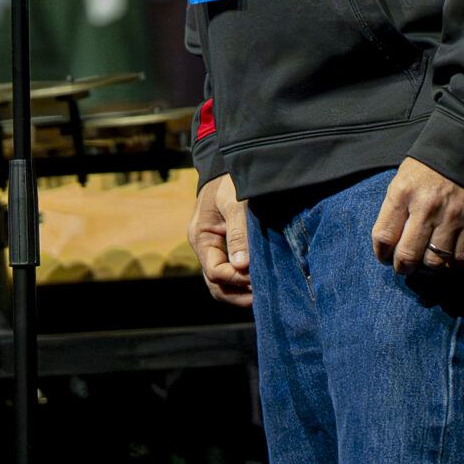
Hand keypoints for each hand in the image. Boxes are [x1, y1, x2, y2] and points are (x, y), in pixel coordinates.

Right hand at [188, 174, 252, 307]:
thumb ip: (238, 233)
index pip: (215, 271)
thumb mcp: (234, 203)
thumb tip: (241, 265)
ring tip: (262, 298)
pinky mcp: (228, 247)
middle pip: (215, 284)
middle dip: (236, 294)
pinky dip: (243, 283)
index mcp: (201, 237)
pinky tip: (260, 285)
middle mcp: (205, 247)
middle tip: (261, 299)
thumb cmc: (230, 180)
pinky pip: (231, 272)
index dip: (235, 279)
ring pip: (222, 283)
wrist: (229, 165)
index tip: (257, 278)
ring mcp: (215, 248)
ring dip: (240, 293)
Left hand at [371, 157, 463, 274]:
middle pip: (407, 255)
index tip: (386, 257)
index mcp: (403, 192)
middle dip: (403, 268)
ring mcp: (452, 216)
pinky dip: (451, 267)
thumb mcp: (403, 178)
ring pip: (434, 263)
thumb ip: (396, 209)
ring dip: (427, 271)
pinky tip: (446, 262)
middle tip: (405, 268)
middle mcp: (426, 206)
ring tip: (425, 266)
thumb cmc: (429, 166)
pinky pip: (460, 259)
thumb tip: (391, 245)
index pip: (383, 237)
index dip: (382, 255)